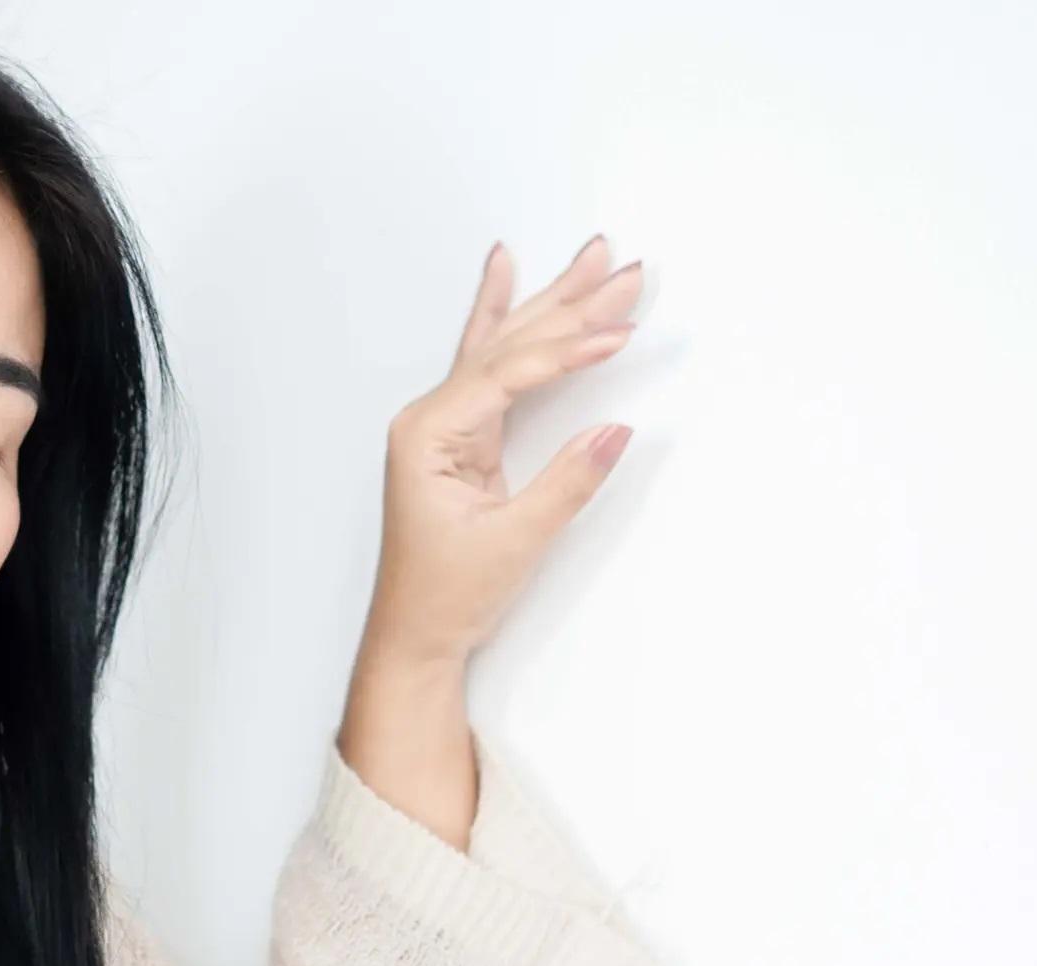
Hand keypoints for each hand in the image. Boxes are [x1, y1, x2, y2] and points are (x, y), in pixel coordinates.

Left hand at [362, 233, 644, 668]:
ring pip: (505, 348)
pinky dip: (508, 324)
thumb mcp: (514, 542)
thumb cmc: (445, 596)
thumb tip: (616, 430)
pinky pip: (492, 368)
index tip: (620, 333)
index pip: (507, 373)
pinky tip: (507, 273)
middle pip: (508, 344)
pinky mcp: (461, 439)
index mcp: (428, 435)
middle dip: (570, 304)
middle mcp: (429, 419)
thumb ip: (567, 482)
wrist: (413, 636)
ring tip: (595, 258)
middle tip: (623, 263)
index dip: (567, 350)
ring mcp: (444, 426)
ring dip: (553, 305)